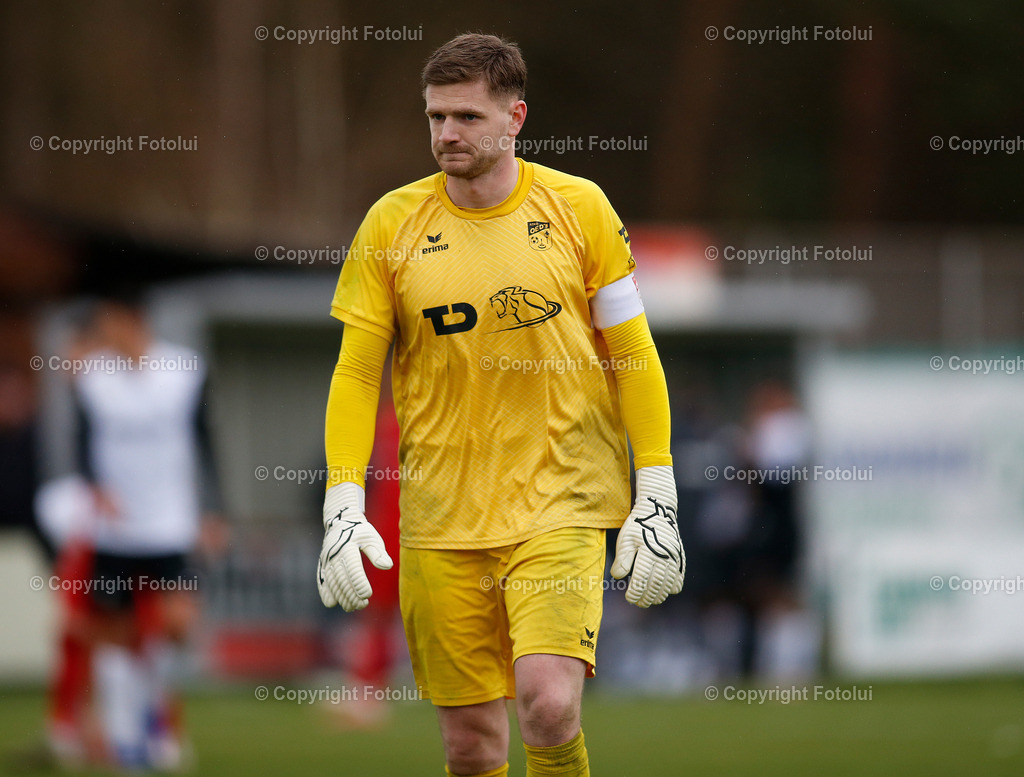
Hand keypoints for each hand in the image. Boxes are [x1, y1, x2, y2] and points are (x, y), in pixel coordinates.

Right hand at [317, 482, 392, 610]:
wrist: (340, 522)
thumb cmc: (361, 532)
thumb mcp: (371, 538)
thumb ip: (378, 553)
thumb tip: (387, 566)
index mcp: (347, 547)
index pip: (353, 568)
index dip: (359, 583)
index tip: (368, 595)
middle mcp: (334, 555)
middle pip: (342, 579)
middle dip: (352, 594)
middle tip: (363, 604)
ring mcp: (326, 561)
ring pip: (332, 582)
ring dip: (341, 596)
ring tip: (352, 607)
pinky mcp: (322, 565)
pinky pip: (322, 580)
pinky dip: (325, 592)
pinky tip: (332, 603)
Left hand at [610, 465, 684, 607]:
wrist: (658, 511)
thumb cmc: (638, 525)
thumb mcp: (626, 539)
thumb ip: (622, 559)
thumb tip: (617, 576)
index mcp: (649, 552)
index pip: (641, 579)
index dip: (635, 592)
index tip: (629, 598)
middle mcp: (664, 557)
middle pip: (656, 585)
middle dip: (646, 597)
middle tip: (638, 603)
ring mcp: (674, 558)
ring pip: (668, 584)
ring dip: (659, 596)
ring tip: (650, 600)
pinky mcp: (680, 558)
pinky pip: (678, 578)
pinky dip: (672, 588)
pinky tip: (664, 591)